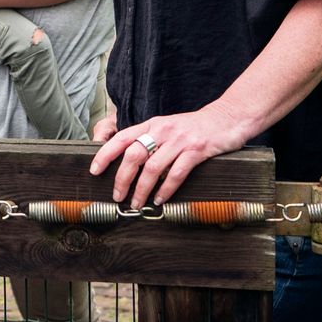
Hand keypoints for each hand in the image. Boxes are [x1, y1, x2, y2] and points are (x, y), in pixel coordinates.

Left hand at [88, 107, 247, 208]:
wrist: (228, 118)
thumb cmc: (195, 127)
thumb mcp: (168, 128)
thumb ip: (151, 140)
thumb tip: (130, 163)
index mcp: (153, 125)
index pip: (122, 138)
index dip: (105, 154)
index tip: (94, 170)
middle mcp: (163, 130)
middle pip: (134, 155)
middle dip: (122, 178)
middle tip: (117, 196)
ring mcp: (179, 141)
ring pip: (153, 167)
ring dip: (142, 189)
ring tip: (137, 204)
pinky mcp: (196, 150)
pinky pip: (176, 173)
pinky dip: (165, 190)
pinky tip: (159, 200)